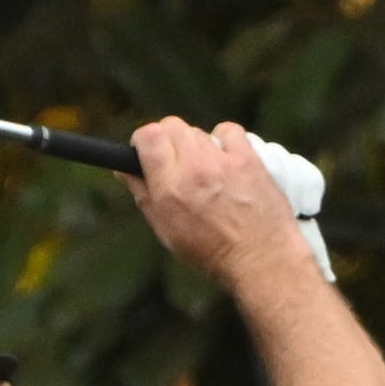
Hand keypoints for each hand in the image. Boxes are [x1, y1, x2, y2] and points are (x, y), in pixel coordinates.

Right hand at [123, 119, 315, 291]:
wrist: (261, 259)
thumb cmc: (211, 251)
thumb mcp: (166, 230)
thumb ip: (143, 194)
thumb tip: (123, 170)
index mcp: (169, 188)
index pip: (147, 136)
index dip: (142, 140)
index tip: (145, 151)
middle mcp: (194, 169)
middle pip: (171, 126)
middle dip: (167, 140)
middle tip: (173, 161)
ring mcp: (223, 161)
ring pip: (197, 131)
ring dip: (194, 145)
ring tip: (203, 170)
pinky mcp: (248, 158)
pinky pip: (228, 130)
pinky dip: (223, 140)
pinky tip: (224, 158)